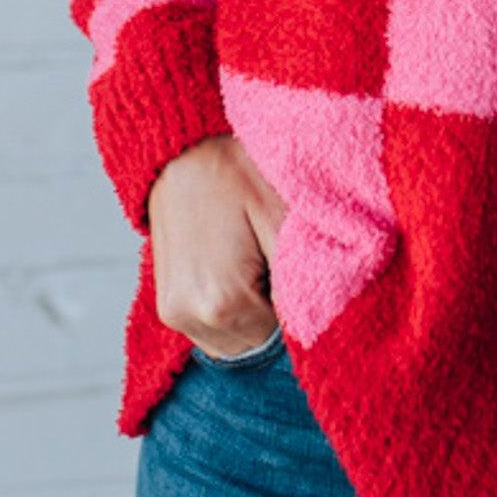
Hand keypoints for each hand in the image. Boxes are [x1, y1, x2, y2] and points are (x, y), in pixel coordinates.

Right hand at [148, 133, 289, 357]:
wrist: (178, 152)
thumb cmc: (235, 172)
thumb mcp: (281, 211)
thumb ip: (306, 267)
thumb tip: (328, 311)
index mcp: (223, 301)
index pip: (284, 338)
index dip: (303, 309)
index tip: (308, 275)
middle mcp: (192, 318)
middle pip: (260, 344)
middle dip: (279, 313)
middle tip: (281, 262)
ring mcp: (175, 315)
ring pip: (237, 342)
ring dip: (256, 315)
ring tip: (259, 262)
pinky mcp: (168, 307)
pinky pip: (213, 330)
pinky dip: (234, 311)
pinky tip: (240, 268)